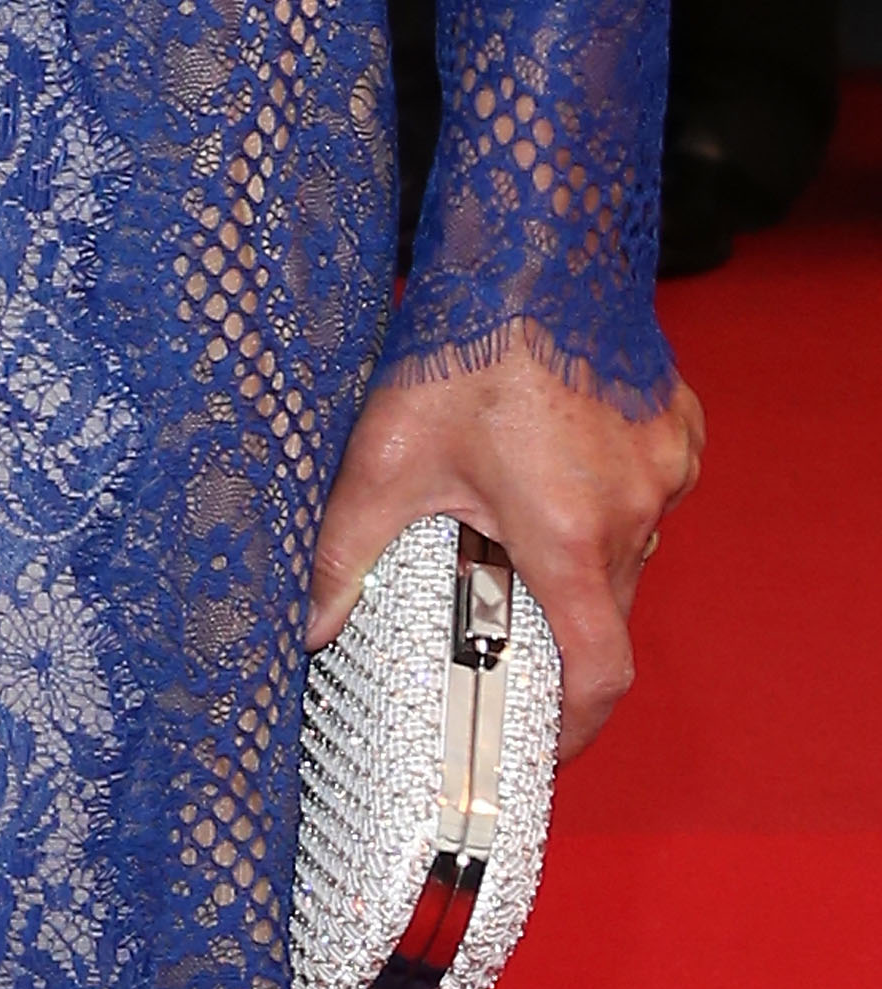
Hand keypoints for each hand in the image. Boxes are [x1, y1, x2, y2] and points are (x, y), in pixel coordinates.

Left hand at [309, 337, 703, 759]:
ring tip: (518, 517)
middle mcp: (633, 511)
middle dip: (558, 623)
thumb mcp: (387, 457)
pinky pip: (650, 485)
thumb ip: (347, 550)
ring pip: (630, 544)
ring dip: (581, 549)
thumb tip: (311, 625)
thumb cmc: (463, 347)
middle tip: (501, 608)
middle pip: (607, 608)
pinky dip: (609, 491)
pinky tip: (558, 459)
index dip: (575, 726)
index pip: (600, 673)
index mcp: (569, 538)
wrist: (533, 246)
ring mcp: (666, 467)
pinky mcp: (676, 425)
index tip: (543, 742)